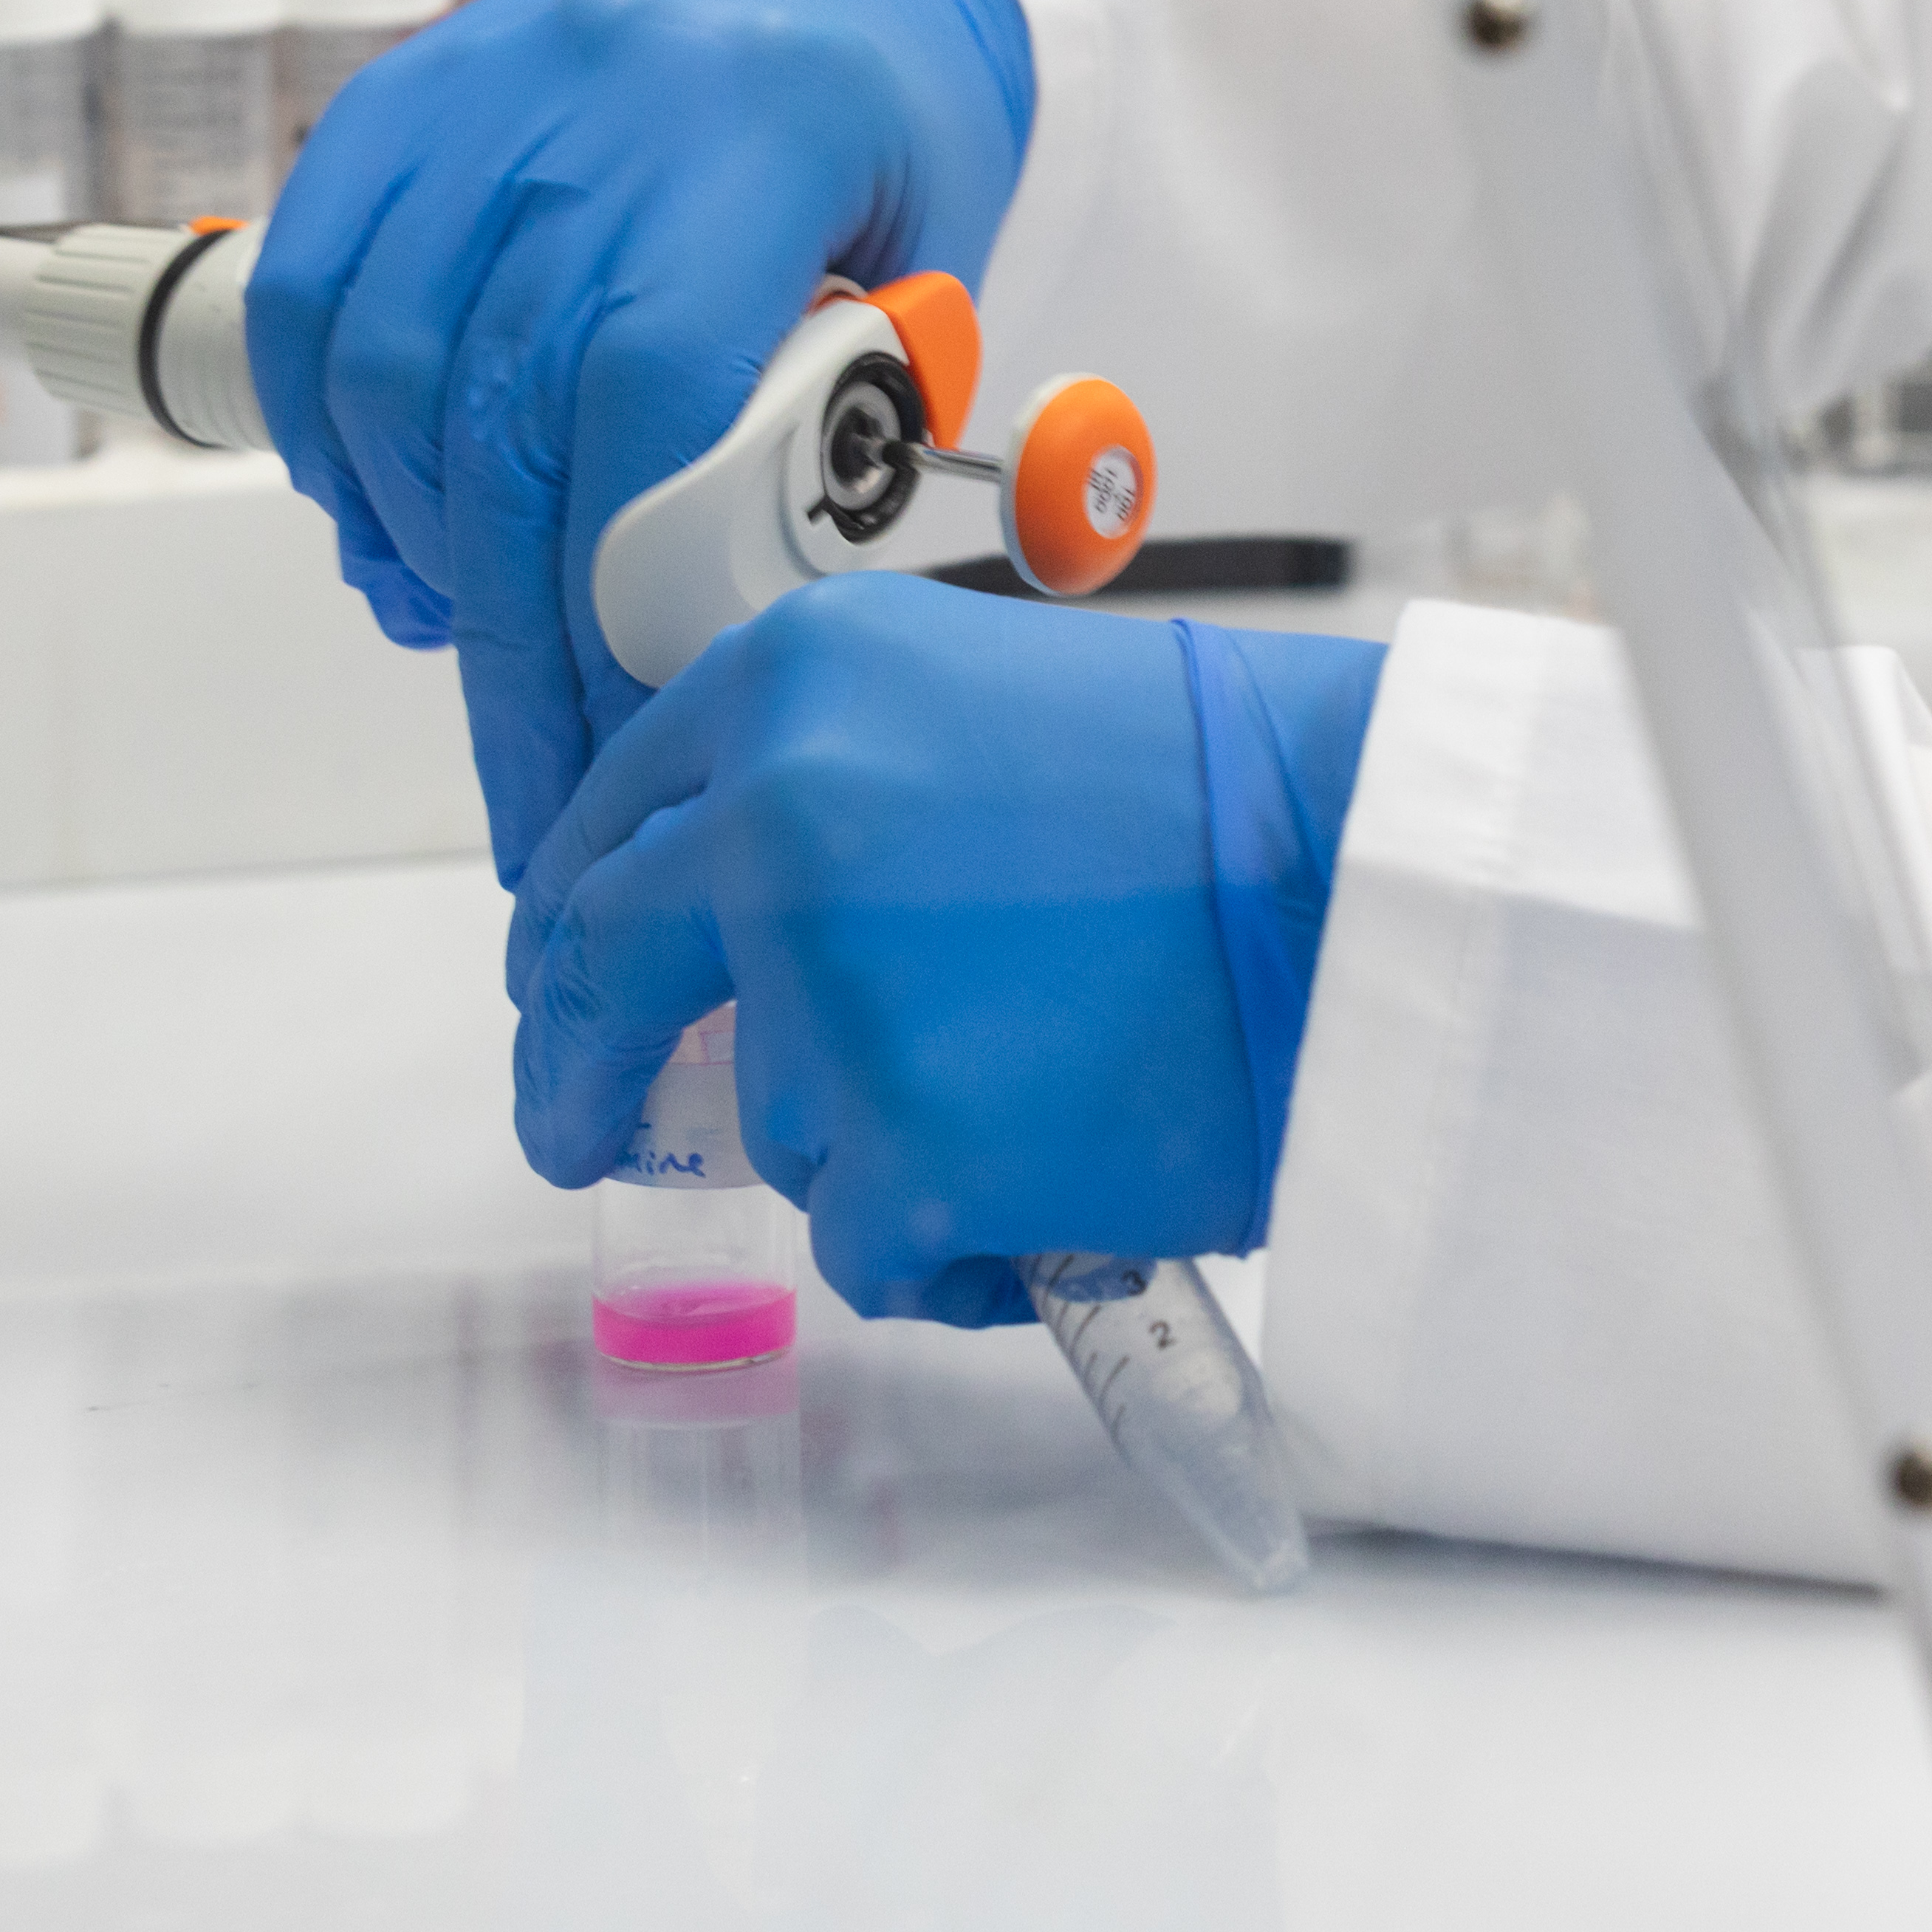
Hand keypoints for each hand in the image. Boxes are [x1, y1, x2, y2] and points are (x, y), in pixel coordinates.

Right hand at [248, 0, 1030, 876]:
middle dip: (512, 632)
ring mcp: (475, 96)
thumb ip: (841, 434)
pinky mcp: (388, 110)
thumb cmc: (889, 136)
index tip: (624, 727)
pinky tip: (394, 532)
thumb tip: (718, 634)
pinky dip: (331, 445)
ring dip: (417, 547)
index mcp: (762, 128)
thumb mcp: (934, 277)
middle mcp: (595, 100)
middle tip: (541, 777)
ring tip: (473, 645)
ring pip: (382, 369)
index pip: (643, 383)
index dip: (614, 581)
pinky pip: (309, 303)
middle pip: (501, 407)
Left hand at [507, 572, 1383, 1327]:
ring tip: (1039, 1103)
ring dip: (876, 1143)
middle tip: (579, 1125)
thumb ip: (845, 783)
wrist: (1372, 885)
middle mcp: (772, 818)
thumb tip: (756, 917)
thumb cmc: (1240, 799)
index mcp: (794, 681)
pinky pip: (865, 1244)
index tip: (560, 972)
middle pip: (600, 965)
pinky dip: (946, 1250)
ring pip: (775, 1122)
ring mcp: (823, 992)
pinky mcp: (899, 1146)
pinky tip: (1051, 1199)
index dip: (575, 912)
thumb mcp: (993, 703)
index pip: (615, 812)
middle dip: (576, 1061)